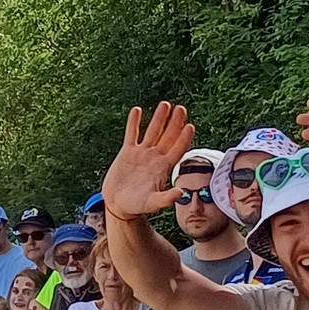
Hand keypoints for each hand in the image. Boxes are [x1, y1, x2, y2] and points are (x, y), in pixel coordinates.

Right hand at [101, 102, 193, 220]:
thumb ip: (165, 199)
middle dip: (175, 123)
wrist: (118, 203)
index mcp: (163, 168)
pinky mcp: (127, 151)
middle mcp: (155, 158)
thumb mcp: (152, 203)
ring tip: (165, 104)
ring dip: (159, 118)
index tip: (190, 126)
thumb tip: (180, 193)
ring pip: (152, 131)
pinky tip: (137, 110)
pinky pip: (132, 133)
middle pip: (168, 136)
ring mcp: (141, 153)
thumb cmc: (137, 205)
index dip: (184, 138)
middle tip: (181, 109)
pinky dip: (134, 122)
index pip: (177, 150)